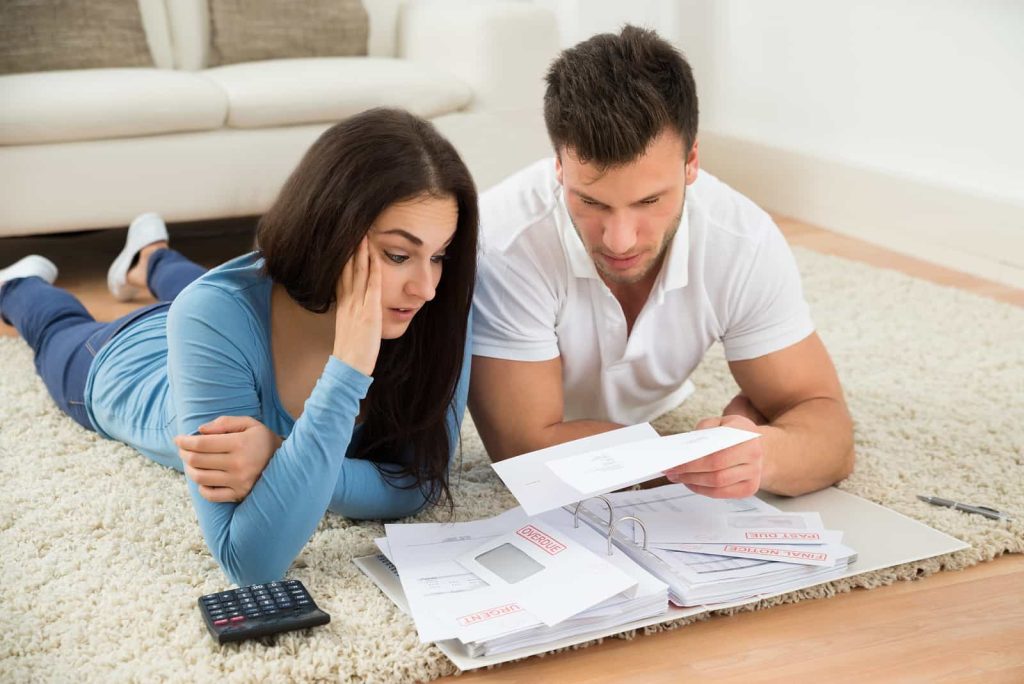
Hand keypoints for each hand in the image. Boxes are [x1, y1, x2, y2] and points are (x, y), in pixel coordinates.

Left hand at [174, 416, 282, 502]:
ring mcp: (238, 482)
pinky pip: (210, 495)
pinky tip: (204, 477)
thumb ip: (224, 423)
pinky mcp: (239, 495)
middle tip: (183, 448)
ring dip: (189, 468)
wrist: (287, 464)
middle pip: (197, 460)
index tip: (178, 439)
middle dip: (184, 453)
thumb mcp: (249, 424)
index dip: (184, 441)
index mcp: (240, 444)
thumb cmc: (263, 440)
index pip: (201, 444)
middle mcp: (238, 464)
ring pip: (200, 477)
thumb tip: (200, 431)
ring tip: (191, 461)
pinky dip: (201, 486)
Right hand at [332, 236, 381, 375]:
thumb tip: (355, 308)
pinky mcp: (369, 313)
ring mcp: (358, 307)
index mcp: (342, 305)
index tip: (344, 242)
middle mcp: (348, 302)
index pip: (341, 276)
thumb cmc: (352, 352)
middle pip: (348, 270)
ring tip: (363, 235)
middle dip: (351, 249)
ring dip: (361, 254)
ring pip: (359, 274)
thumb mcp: (348, 328)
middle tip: (353, 229)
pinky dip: (374, 271)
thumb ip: (351, 315)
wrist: (349, 367)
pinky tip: (376, 257)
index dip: (343, 258)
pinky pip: (372, 288)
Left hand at [663, 414, 764, 497]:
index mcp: (746, 434)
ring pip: (718, 483)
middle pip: (716, 470)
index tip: (674, 463)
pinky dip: (703, 490)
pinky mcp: (750, 488)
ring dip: (693, 482)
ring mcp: (754, 473)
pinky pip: (721, 493)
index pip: (716, 452)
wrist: (757, 446)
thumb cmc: (734, 433)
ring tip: (678, 477)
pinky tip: (691, 483)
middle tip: (671, 472)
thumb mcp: (720, 422)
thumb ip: (704, 429)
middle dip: (689, 473)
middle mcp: (754, 454)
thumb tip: (686, 447)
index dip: (693, 460)